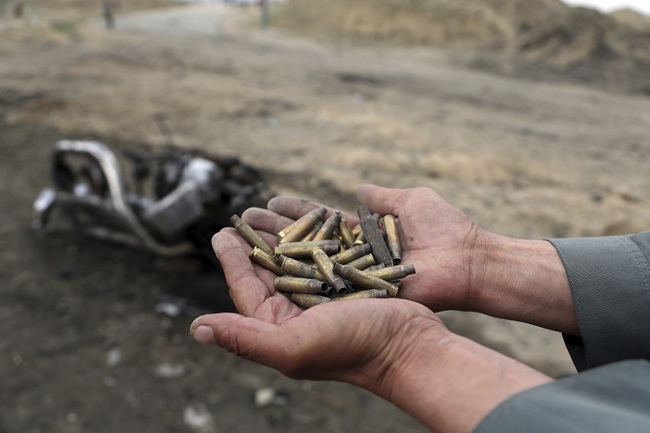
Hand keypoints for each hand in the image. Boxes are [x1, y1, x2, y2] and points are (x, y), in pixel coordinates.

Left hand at [191, 229, 448, 385]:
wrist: (411, 347)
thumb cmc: (353, 347)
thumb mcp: (292, 344)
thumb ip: (244, 337)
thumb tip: (195, 328)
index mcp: (279, 329)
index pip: (247, 290)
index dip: (231, 260)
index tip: (220, 232)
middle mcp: (298, 315)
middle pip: (268, 272)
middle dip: (253, 243)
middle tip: (242, 214)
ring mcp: (324, 300)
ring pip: (295, 261)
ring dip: (280, 236)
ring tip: (268, 211)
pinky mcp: (348, 287)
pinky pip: (323, 257)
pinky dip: (313, 239)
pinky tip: (307, 222)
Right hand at [248, 184, 576, 333]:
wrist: (469, 263)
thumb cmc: (446, 230)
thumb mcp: (412, 202)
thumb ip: (383, 198)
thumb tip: (359, 189)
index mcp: (362, 234)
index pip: (319, 222)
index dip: (294, 212)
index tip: (268, 203)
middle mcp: (351, 257)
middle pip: (305, 243)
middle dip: (274, 231)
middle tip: (242, 220)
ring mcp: (353, 277)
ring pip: (306, 264)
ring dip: (275, 252)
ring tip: (243, 239)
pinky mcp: (358, 294)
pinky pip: (322, 284)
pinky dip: (296, 277)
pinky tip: (267, 270)